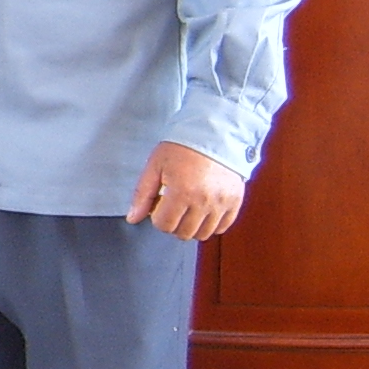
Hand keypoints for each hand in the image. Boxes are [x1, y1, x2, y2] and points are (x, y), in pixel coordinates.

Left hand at [127, 141, 244, 240]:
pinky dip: (211, 224)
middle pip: (183, 233)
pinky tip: (203, 211)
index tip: (159, 203)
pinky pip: (222, 227)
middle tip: (172, 206)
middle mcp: (204, 202)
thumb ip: (142, 194)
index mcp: (182, 192)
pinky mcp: (235, 202)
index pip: (164, 225)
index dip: (157, 216)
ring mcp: (222, 203)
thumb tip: (132, 219)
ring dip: (191, 226)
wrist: (214, 133)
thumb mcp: (155, 166)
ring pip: (203, 234)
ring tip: (188, 208)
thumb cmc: (182, 147)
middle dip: (173, 223)